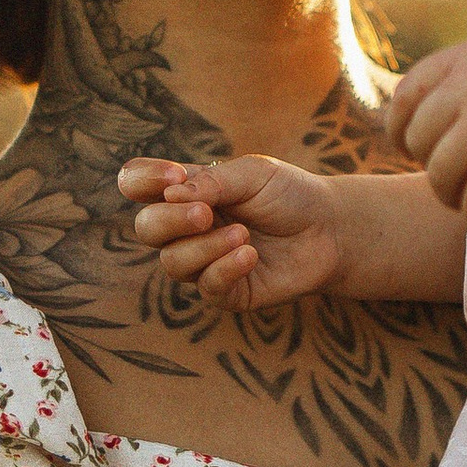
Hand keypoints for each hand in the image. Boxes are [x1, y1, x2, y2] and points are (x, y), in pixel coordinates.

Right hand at [119, 155, 341, 305]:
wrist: (331, 228)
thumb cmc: (289, 195)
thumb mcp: (253, 174)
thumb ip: (212, 181)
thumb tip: (171, 195)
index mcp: (186, 192)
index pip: (136, 184)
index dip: (141, 180)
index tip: (173, 175)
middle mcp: (186, 228)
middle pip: (146, 228)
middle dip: (170, 220)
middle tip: (205, 214)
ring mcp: (204, 262)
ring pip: (172, 263)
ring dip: (204, 247)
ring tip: (244, 235)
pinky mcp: (227, 292)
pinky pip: (206, 287)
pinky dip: (224, 269)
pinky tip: (249, 255)